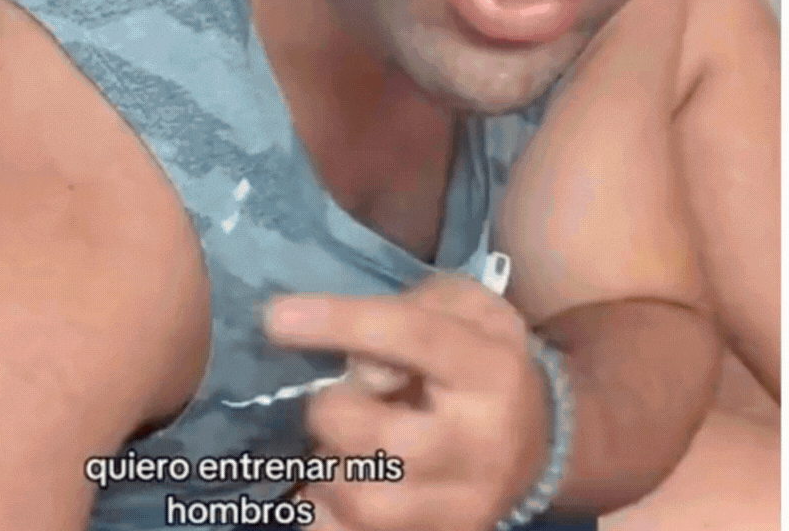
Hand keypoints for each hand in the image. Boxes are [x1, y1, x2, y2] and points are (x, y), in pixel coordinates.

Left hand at [264, 274, 550, 530]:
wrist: (537, 434)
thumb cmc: (479, 351)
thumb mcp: (460, 304)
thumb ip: (408, 310)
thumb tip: (356, 363)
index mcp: (488, 369)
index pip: (409, 337)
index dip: (338, 323)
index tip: (275, 316)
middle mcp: (482, 444)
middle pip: (380, 437)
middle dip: (332, 411)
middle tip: (331, 398)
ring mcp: (465, 505)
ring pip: (366, 503)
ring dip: (327, 468)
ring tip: (334, 446)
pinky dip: (327, 513)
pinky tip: (332, 485)